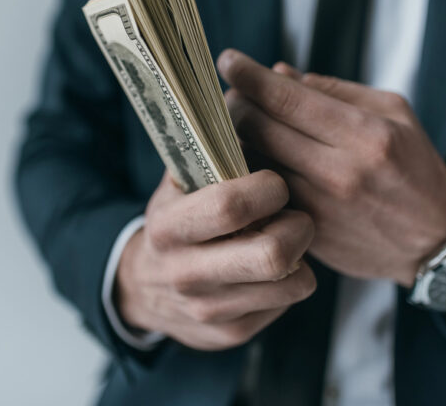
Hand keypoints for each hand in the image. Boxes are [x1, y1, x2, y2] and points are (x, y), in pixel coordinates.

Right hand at [116, 170, 315, 350]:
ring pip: (290, 283)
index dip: (267, 189)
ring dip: (301, 256)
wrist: (144, 286)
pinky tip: (270, 269)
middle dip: (299, 227)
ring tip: (287, 239)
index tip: (275, 183)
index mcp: (168, 227)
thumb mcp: (177, 184)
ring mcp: (208, 309)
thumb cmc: (177, 220)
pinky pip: (287, 304)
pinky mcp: (231, 333)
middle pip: (270, 253)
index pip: (229, 206)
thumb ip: (210, 156)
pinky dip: (289, 282)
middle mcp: (184, 273)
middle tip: (296, 216)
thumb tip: (253, 112)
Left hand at [218, 49, 445, 286]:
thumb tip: (278, 74)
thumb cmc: (414, 166)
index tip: (226, 60)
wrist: (433, 241)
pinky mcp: (307, 233)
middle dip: (236, 104)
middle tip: (232, 96)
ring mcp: (319, 207)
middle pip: (259, 128)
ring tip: (238, 125)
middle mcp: (340, 172)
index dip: (248, 75)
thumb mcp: (393, 113)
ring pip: (253, 162)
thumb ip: (335, 90)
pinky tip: (251, 160)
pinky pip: (261, 194)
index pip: (287, 97)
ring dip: (236, 140)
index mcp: (366, 134)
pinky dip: (250, 172)